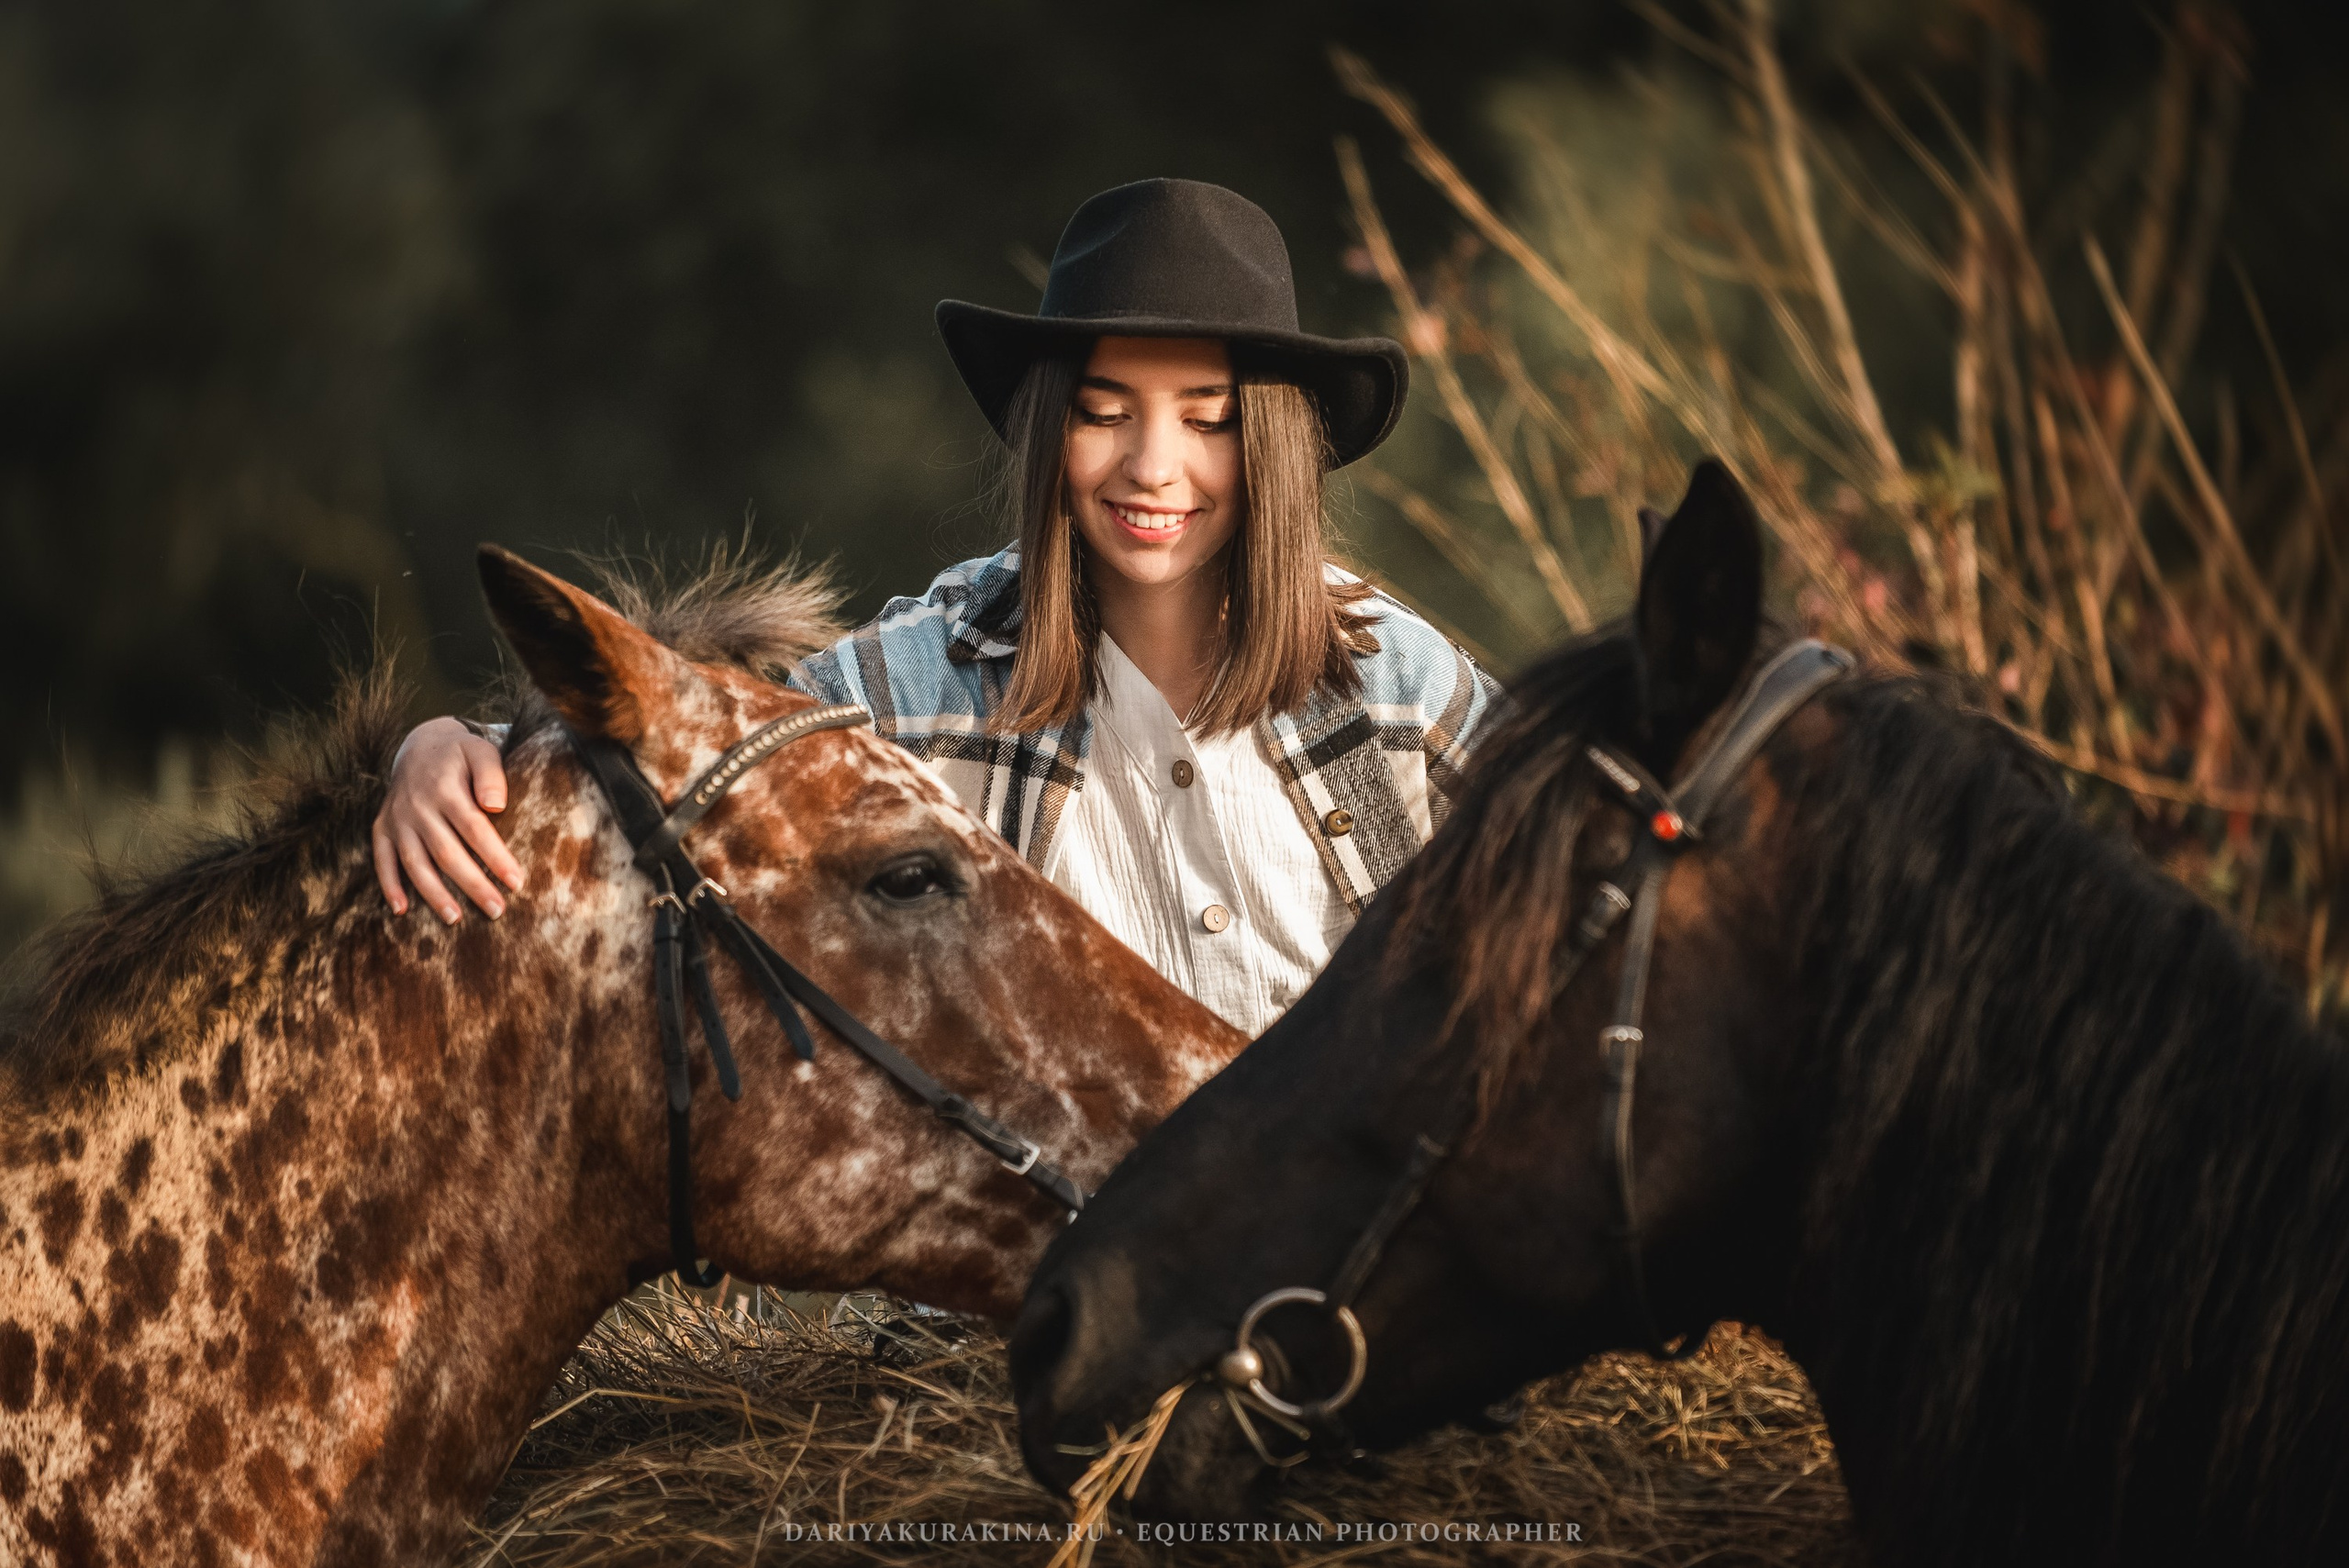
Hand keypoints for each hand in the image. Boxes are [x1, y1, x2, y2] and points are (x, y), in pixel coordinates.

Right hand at [371, 717, 524, 921]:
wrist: (420, 745)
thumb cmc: (461, 755)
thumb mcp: (480, 751)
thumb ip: (491, 775)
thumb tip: (496, 806)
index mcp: (445, 789)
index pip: (474, 829)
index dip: (496, 857)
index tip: (517, 882)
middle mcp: (418, 807)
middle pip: (447, 853)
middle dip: (473, 884)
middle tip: (497, 910)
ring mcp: (398, 820)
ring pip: (415, 863)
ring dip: (433, 893)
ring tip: (455, 919)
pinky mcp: (383, 828)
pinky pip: (382, 860)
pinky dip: (389, 885)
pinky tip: (401, 911)